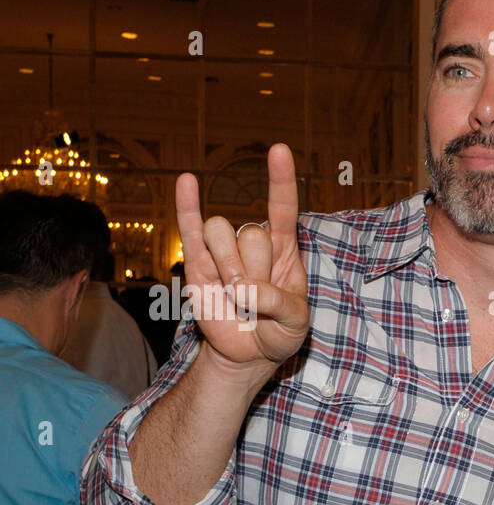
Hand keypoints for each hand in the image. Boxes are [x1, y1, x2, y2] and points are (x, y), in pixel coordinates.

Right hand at [174, 143, 308, 378]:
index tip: (279, 150)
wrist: (248, 354)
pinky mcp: (196, 263)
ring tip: (237, 297)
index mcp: (284, 250)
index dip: (281, 181)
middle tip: (259, 303)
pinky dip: (186, 204)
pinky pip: (190, 228)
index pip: (283, 209)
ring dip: (229, 267)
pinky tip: (188, 181)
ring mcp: (223, 252)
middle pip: (250, 233)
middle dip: (256, 272)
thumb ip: (281, 303)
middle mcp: (253, 244)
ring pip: (220, 233)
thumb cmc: (279, 332)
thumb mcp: (296, 323)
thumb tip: (244, 288)